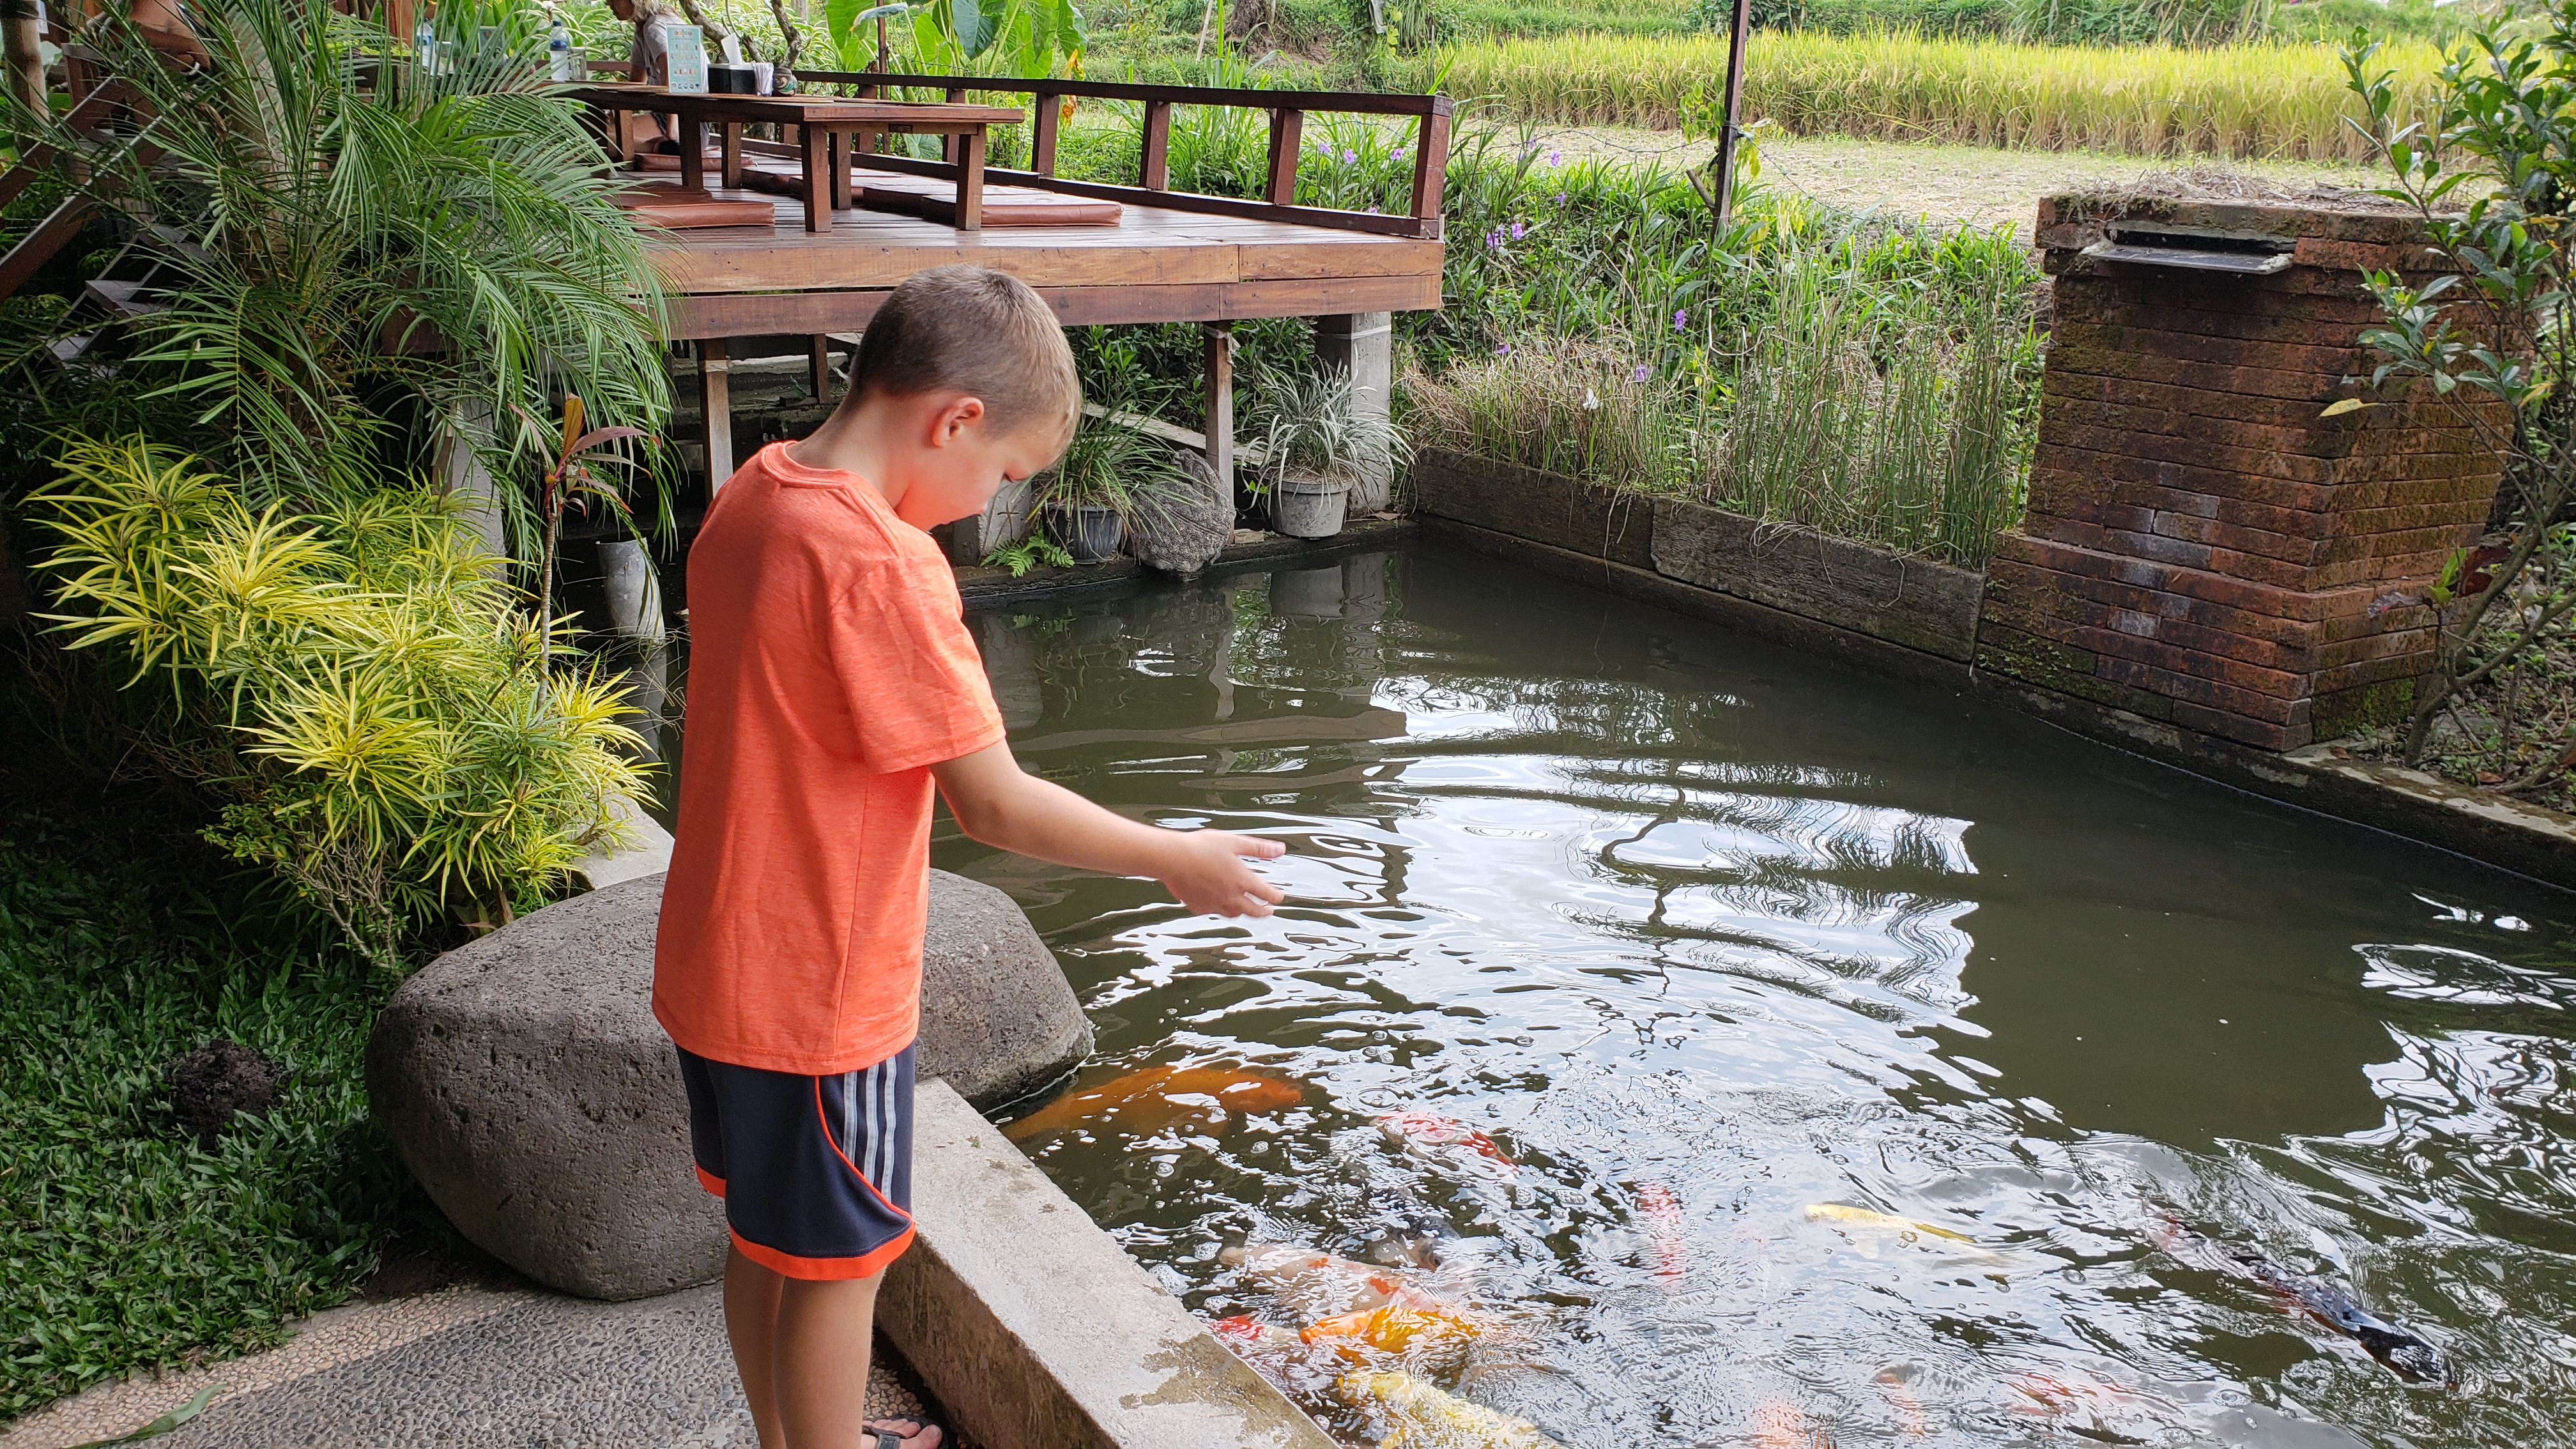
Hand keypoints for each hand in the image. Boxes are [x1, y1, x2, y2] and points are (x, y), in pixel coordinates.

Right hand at [1155, 829, 1285, 916]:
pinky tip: (1218, 903)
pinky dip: (1220, 909)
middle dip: (1264, 911)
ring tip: (1245, 909)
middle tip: (1268, 910)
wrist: (1173, 858)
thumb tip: (1279, 850)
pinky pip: (1214, 912)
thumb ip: (1259, 848)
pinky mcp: (1199, 907)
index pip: (1266, 894)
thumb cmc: (1201, 847)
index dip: (1276, 896)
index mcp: (1242, 881)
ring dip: (1244, 912)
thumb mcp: (1234, 842)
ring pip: (1234, 914)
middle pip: (1254, 911)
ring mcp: (1215, 904)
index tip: (1279, 897)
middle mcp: (1231, 896)